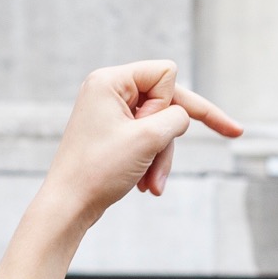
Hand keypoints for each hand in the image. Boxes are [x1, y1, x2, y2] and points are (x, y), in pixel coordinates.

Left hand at [0, 65, 242, 278]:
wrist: (69, 205)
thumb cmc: (99, 170)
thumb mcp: (149, 138)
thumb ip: (177, 117)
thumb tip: (182, 114)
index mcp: (110, 81)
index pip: (165, 73)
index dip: (167, 104)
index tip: (146, 129)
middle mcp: (108, 91)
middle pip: (164, 101)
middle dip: (170, 135)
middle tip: (208, 142)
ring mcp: (109, 112)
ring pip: (158, 125)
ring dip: (160, 156)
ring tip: (152, 186)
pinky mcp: (111, 133)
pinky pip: (145, 139)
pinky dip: (150, 161)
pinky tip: (145, 185)